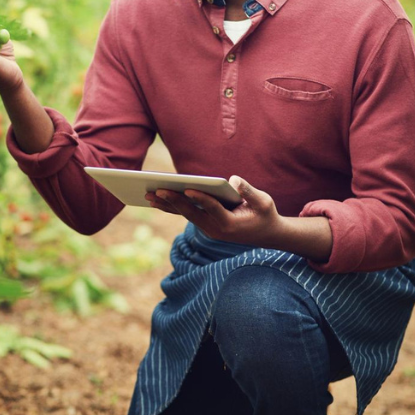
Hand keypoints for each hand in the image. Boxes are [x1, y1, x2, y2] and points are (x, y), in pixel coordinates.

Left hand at [145, 175, 279, 245]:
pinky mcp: (205, 226)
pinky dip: (172, 207)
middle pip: (191, 213)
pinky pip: (187, 215)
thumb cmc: (265, 214)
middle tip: (156, 190)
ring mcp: (209, 229)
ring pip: (185, 215)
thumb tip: (233, 180)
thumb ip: (249, 191)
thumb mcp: (264, 201)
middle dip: (173, 200)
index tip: (188, 188)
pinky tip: (157, 199)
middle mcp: (216, 229)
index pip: (212, 208)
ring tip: (148, 195)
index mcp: (230, 223)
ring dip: (166, 205)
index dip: (200, 198)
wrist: (267, 234)